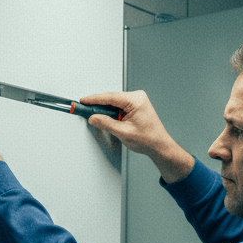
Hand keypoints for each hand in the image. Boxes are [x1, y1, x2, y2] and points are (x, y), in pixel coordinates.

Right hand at [79, 90, 193, 182]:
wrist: (159, 145)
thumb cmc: (148, 139)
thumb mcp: (123, 132)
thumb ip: (106, 123)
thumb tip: (94, 118)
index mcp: (136, 100)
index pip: (110, 97)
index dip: (94, 99)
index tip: (83, 101)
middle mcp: (137, 97)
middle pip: (111, 98)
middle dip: (98, 105)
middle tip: (84, 110)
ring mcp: (137, 101)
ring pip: (114, 103)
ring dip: (105, 110)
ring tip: (95, 117)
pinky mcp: (135, 106)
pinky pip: (119, 106)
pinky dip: (111, 112)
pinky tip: (105, 117)